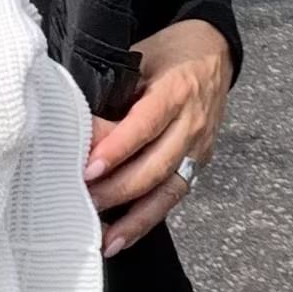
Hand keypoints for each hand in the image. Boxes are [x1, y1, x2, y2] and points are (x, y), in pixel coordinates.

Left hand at [83, 17, 232, 258]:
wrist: (214, 52)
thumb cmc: (168, 52)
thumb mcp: (140, 57)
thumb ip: (114, 89)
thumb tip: (78, 125)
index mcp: (177, 91)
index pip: (145, 125)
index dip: (117, 150)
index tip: (88, 169)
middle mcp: (192, 124)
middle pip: (155, 166)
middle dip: (118, 190)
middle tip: (83, 203)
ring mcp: (199, 148)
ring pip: (166, 190)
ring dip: (134, 218)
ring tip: (104, 239)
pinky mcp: (198, 164)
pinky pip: (172, 197)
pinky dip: (147, 220)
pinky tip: (121, 238)